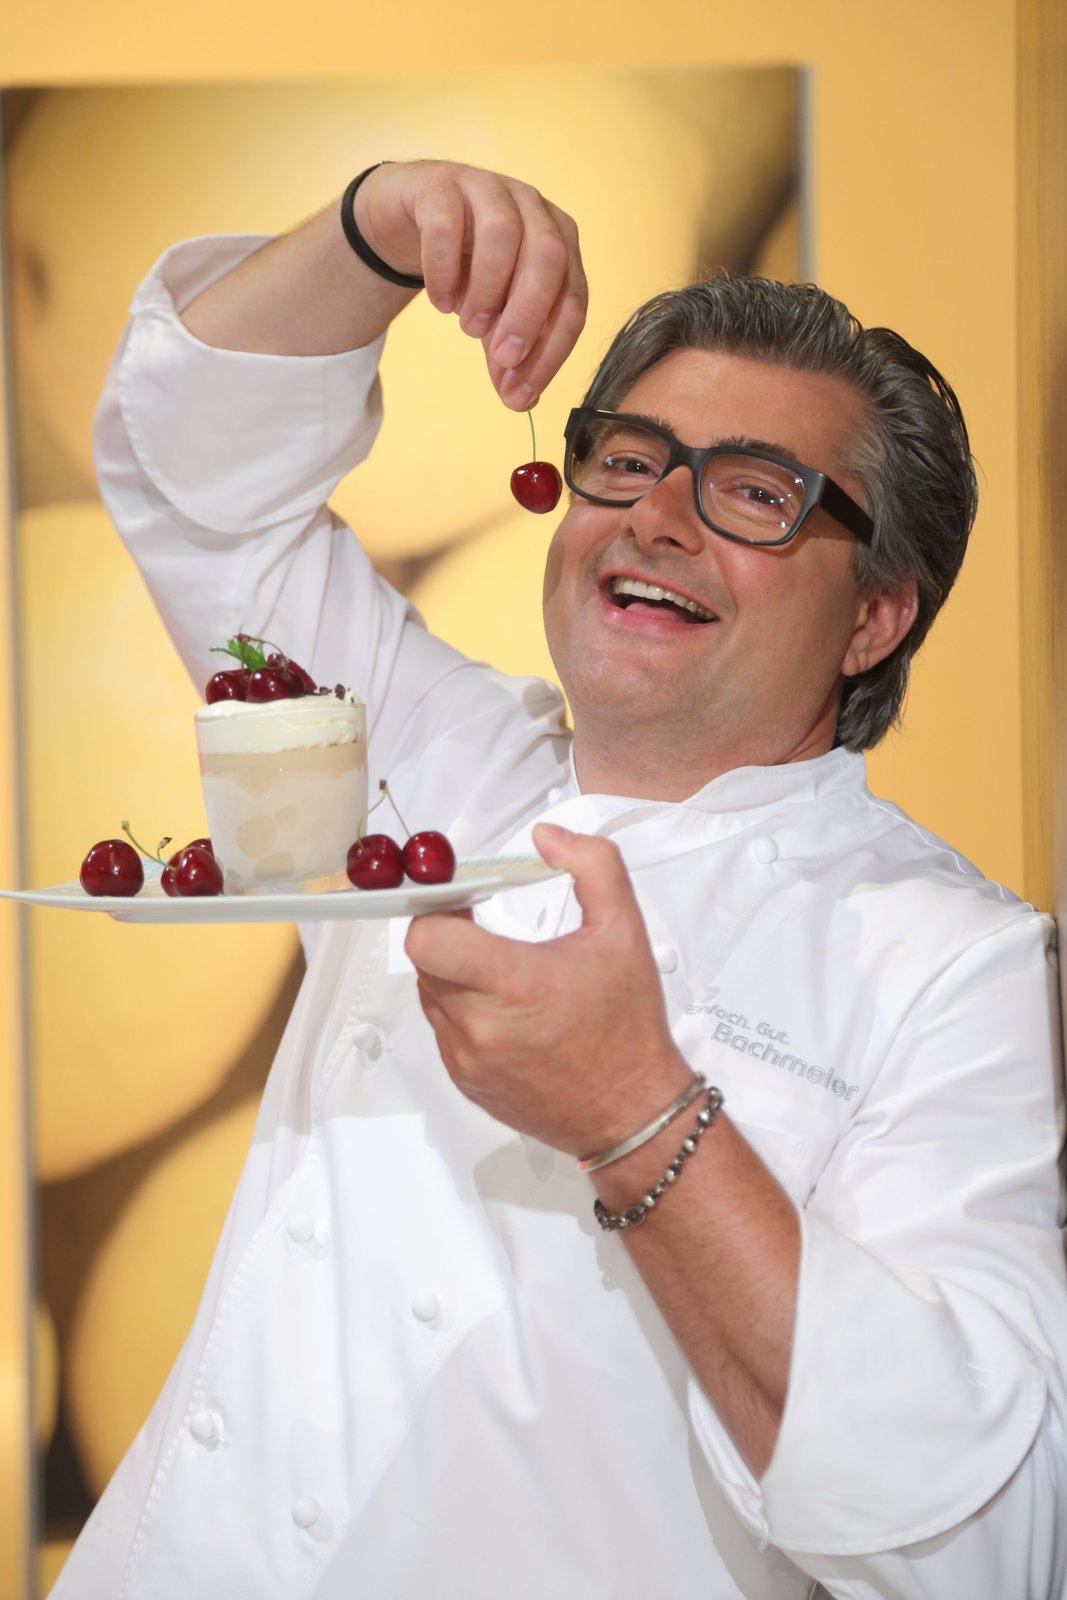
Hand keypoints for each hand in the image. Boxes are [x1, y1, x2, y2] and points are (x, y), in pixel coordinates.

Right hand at [355, 161, 587, 409]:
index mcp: (559, 243)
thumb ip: (508, 353)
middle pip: (549, 258)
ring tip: (467, 329)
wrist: (412, 215)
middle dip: (528, 317)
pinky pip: (446, 224)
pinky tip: (441, 301)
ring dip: (488, 291)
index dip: (552, 351)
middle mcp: (533, 209)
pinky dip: (443, 269)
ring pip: (503, 234)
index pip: (573, 300)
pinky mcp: (441, 186)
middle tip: (502, 359)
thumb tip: (521, 399)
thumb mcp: (494, 314)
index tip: (521, 393)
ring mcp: (488, 190)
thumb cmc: (467, 264)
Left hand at [404, 823, 692, 1154]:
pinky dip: (462, 1010)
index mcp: (513, 984)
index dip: (435, 908)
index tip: (461, 898)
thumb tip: (548, 837)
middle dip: (448, 935)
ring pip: (429, 992)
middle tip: (483, 928)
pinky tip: (506, 1010)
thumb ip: (591, 865)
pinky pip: (443, 1029)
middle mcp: (480, 1026)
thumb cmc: (628, 1029)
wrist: (634, 1114)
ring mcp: (467, 1058)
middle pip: (423, 959)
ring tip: (502, 972)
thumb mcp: (625, 930)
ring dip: (453, 973)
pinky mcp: (465, 1080)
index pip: (427, 937)